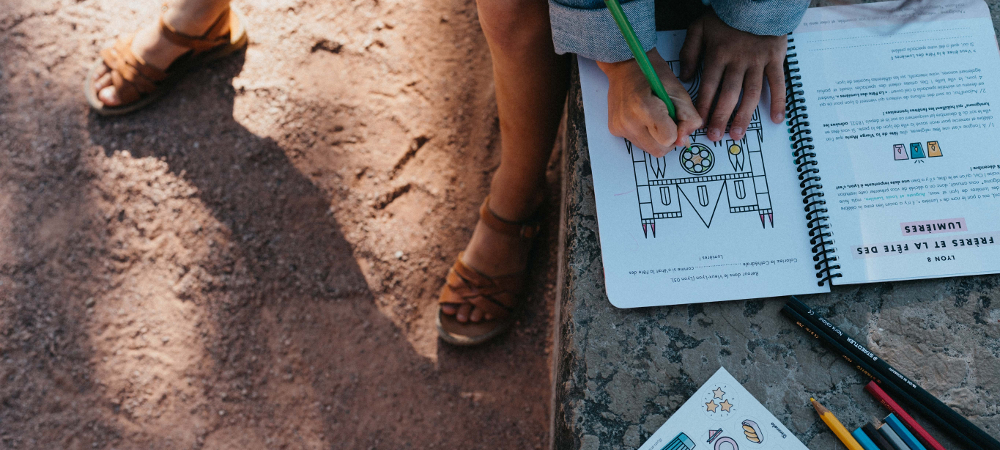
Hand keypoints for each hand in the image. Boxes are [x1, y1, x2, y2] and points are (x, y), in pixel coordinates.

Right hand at [598, 49, 702, 157]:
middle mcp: (628, 122)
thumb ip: (688, 118)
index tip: (674, 117)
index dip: (677, 131)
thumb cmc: (653, 74)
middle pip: (659, 151)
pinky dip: (645, 134)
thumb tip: (685, 142)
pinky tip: (642, 118)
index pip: (668, 139)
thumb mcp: (679, 91)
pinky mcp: (614, 130)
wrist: (625, 65)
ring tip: (654, 117)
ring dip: (657, 138)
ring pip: (648, 149)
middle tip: (667, 119)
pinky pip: (637, 143)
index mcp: (644, 108)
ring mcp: (619, 127)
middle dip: (668, 139)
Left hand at [679, 11, 786, 140]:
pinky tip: (776, 119)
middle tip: (716, 137)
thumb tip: (686, 78)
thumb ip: (690, 51)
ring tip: (737, 134)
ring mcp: (758, 61)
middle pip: (729, 94)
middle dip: (721, 117)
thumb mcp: (699, 26)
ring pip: (751, 93)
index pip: (709, 86)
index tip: (699, 124)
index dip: (704, 106)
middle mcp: (738, 61)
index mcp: (718, 54)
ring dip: (744, 115)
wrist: (756, 0)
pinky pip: (778, 83)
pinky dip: (779, 101)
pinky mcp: (776, 58)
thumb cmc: (725, 14)